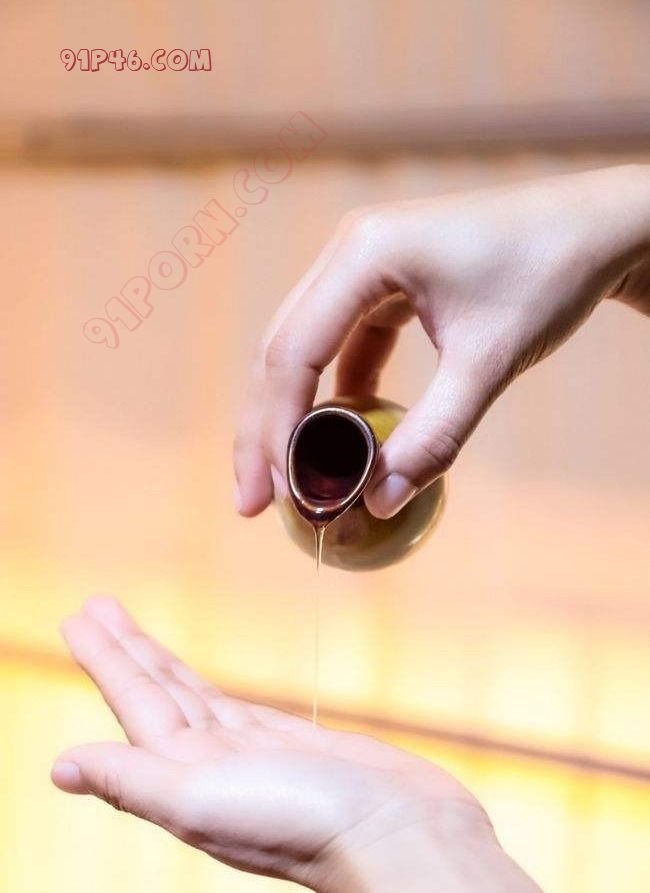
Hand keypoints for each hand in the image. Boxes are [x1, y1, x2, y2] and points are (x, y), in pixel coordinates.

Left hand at [52, 597, 539, 892]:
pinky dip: (208, 687)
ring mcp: (252, 754)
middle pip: (157, 693)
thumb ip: (135, 781)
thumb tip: (60, 769)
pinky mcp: (292, 745)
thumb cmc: (308, 825)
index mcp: (184, 776)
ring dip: (159, 661)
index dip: (106, 661)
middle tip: (96, 608)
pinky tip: (200, 684)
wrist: (403, 835)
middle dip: (126, 651)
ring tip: (129, 627)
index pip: (134, 704)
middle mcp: (211, 765)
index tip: (79, 619)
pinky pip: (235, 705)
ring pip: (193, 695)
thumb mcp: (206, 801)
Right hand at [234, 164, 649, 518]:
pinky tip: (335, 436)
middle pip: (281, 350)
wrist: (597, 227)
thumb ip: (435, 434)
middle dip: (264, 428)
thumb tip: (380, 501)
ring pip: (302, 348)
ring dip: (291, 413)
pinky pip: (341, 344)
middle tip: (249, 500)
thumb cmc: (549, 276)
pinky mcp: (384, 283)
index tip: (275, 492)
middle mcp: (350, 252)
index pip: (293, 351)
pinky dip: (333, 393)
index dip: (277, 428)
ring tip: (280, 477)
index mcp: (365, 255)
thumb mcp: (489, 362)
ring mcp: (363, 265)